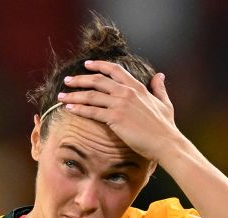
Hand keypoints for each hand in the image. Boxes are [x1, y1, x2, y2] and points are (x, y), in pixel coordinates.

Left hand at [60, 60, 180, 161]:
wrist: (166, 143)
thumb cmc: (165, 127)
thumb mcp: (164, 103)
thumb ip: (159, 88)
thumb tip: (159, 75)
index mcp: (137, 87)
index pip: (114, 70)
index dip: (99, 66)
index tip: (86, 65)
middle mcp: (126, 92)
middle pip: (97, 81)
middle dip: (79, 79)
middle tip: (67, 81)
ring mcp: (120, 104)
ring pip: (91, 96)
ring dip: (74, 95)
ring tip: (61, 96)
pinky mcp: (115, 118)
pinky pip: (92, 111)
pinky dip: (79, 109)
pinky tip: (69, 108)